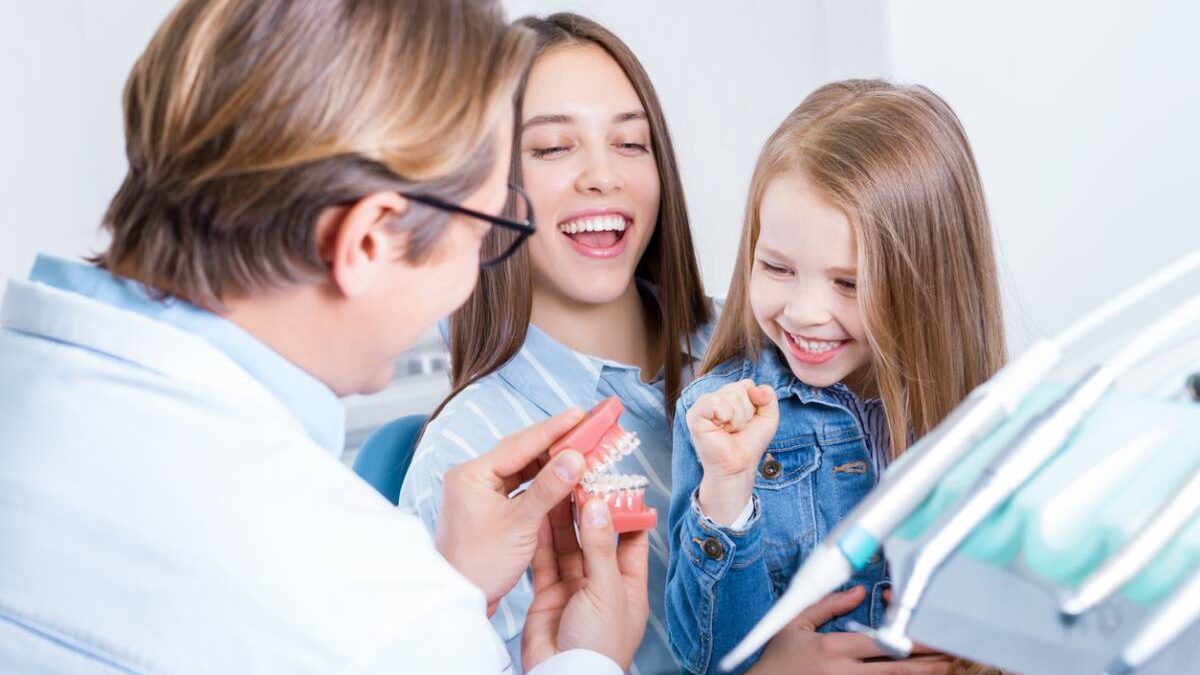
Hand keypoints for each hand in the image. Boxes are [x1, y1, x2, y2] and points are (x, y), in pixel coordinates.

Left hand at [435, 408, 586, 611]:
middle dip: (553, 442)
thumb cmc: (482, 565)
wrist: (461, 599)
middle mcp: (471, 477)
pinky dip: (541, 482)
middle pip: (519, 452)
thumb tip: (575, 458)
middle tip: (586, 428)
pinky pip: (518, 486)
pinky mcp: (487, 507)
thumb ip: (548, 488)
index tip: (580, 415)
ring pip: (520, 468)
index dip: (552, 429)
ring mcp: (478, 492)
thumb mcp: (520, 524)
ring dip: (549, 463)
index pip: (518, 444)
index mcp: (470, 475)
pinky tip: (563, 478)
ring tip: (580, 451)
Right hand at [521, 494, 648, 671]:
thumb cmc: (600, 645)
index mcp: (629, 585)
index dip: (625, 512)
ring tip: (557, 488)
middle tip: (580, 480)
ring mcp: (574, 588)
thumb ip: (601, 548)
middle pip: (596, 538)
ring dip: (563, 519)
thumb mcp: (607, 591)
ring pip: (568, 545)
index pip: (632, 539)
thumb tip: (600, 507)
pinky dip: (541, 538)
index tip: (616, 483)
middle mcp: (602, 583)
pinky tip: (538, 515)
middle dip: (588, 510)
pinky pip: (545, 560)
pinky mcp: (548, 593)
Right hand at [687, 380, 778, 523]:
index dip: (754, 405)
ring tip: (729, 430)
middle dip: (745, 412)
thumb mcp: (768, 418)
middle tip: (737, 429)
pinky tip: (720, 429)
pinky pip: (715, 402)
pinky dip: (724, 416)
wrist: (739, 466)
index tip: (747, 422)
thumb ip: (769, 398)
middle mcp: (715, 397)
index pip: (747, 384)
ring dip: (737, 418)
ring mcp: (703, 405)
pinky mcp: (694, 415)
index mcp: (729, 396)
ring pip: (730, 395)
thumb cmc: (749, 443)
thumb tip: (756, 388)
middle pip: (739, 388)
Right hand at [747, 587, 954, 674]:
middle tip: (953, 654)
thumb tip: (855, 591)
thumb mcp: (794, 625)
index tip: (933, 636)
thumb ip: (827, 606)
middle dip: (929, 661)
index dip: (913, 640)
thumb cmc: (777, 661)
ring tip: (946, 668)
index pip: (882, 642)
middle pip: (897, 668)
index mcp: (833, 648)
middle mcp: (844, 673)